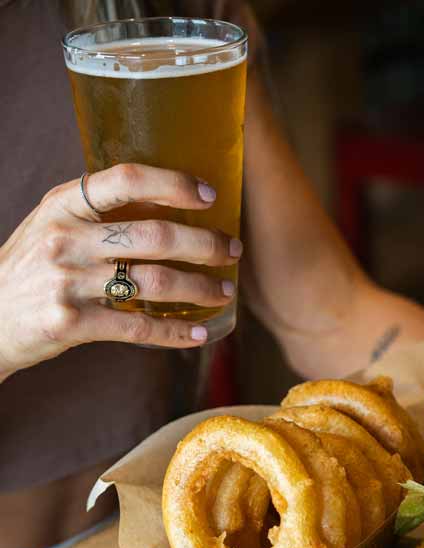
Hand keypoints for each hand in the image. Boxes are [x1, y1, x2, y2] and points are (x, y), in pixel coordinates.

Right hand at [0, 163, 241, 379]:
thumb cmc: (31, 268)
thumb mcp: (52, 226)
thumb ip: (97, 215)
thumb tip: (166, 204)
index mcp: (63, 205)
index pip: (126, 180)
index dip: (174, 184)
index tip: (210, 194)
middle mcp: (65, 239)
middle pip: (155, 236)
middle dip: (205, 243)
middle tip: (232, 249)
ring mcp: (68, 283)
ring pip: (155, 282)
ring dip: (201, 287)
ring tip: (224, 290)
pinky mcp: (71, 324)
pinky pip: (139, 329)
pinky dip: (176, 332)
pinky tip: (200, 333)